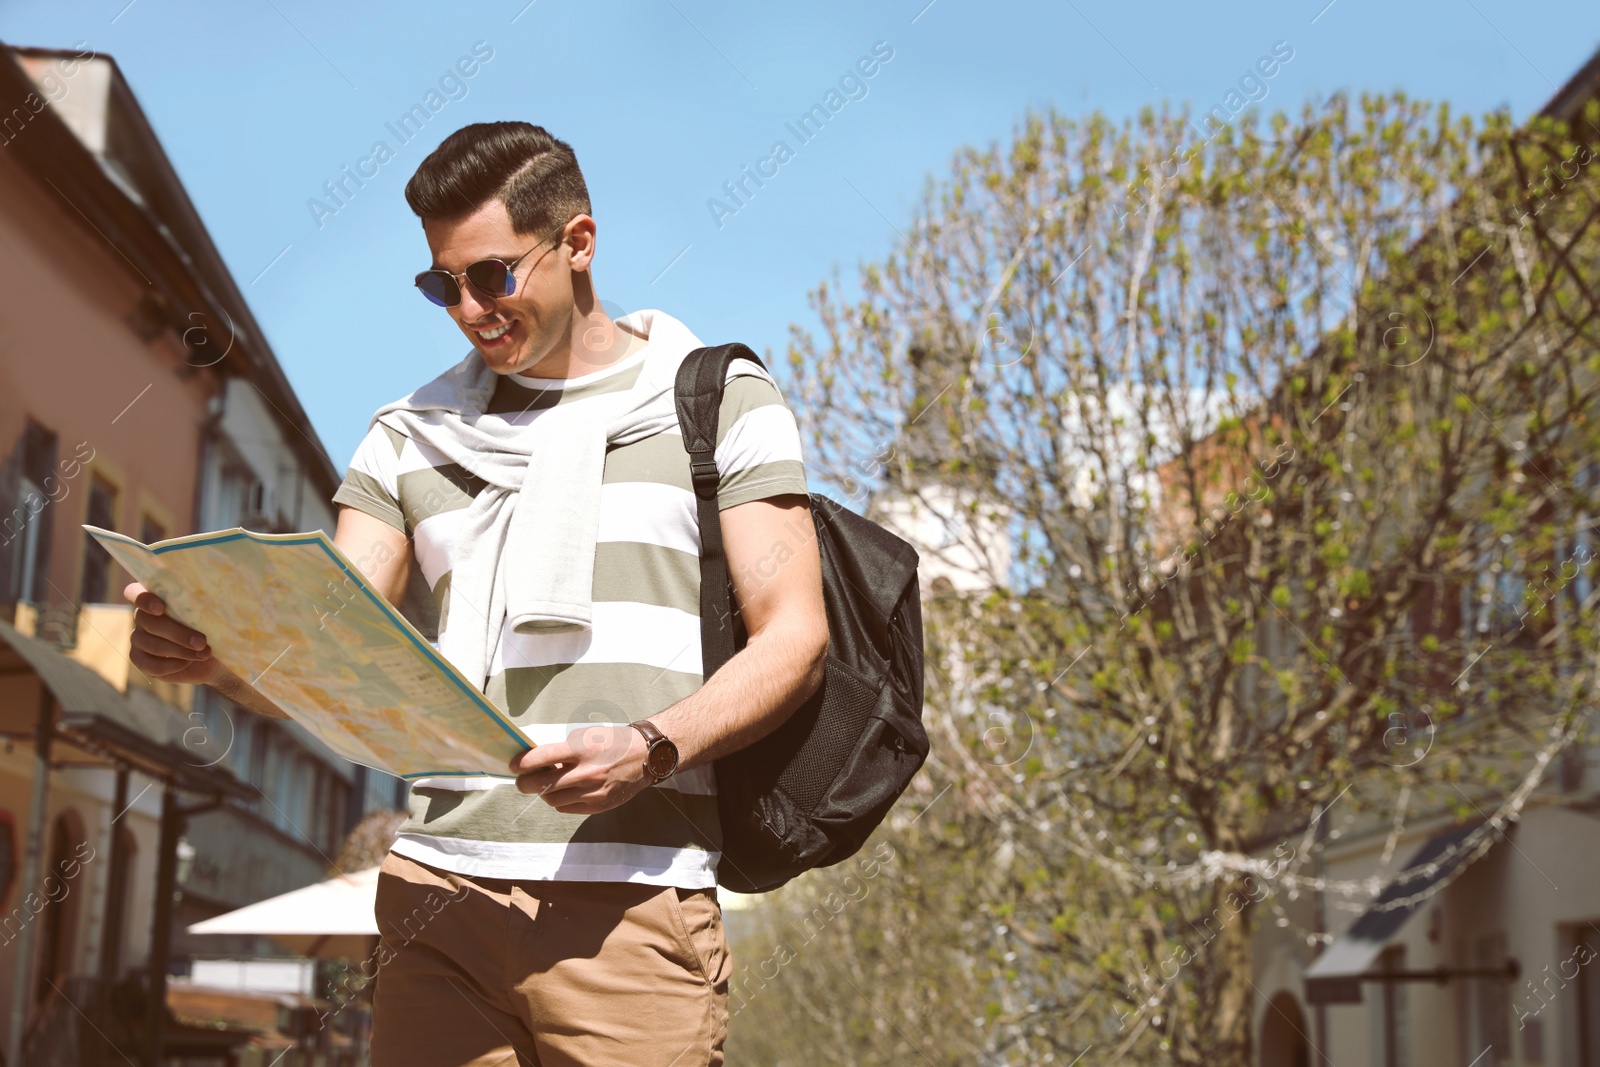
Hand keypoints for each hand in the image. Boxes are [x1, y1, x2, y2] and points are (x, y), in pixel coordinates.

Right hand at [123, 582, 228, 686]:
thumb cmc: (212, 627)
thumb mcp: (211, 614)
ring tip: (203, 653)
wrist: (212, 655)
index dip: (143, 599)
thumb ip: (202, 606)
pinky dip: (172, 665)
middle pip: (148, 622)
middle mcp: (142, 617)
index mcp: (155, 598)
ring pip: (152, 645)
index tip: (161, 609)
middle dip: (177, 633)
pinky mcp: (140, 659)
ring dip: (180, 651)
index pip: (134, 592)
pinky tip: (188, 662)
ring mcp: (138, 638)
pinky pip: (151, 665)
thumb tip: (210, 601)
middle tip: (201, 642)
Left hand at [509, 725, 650, 814]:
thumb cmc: (614, 742)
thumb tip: (537, 762)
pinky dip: (559, 800)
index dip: (522, 763)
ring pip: (552, 799)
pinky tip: (564, 791)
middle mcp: (587, 773)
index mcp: (583, 750)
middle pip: (541, 785)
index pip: (542, 758)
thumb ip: (562, 749)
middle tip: (520, 780)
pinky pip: (566, 808)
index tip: (513, 766)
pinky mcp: (597, 806)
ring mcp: (592, 792)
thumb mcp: (587, 736)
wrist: (645, 756)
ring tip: (547, 783)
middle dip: (524, 783)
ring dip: (544, 792)